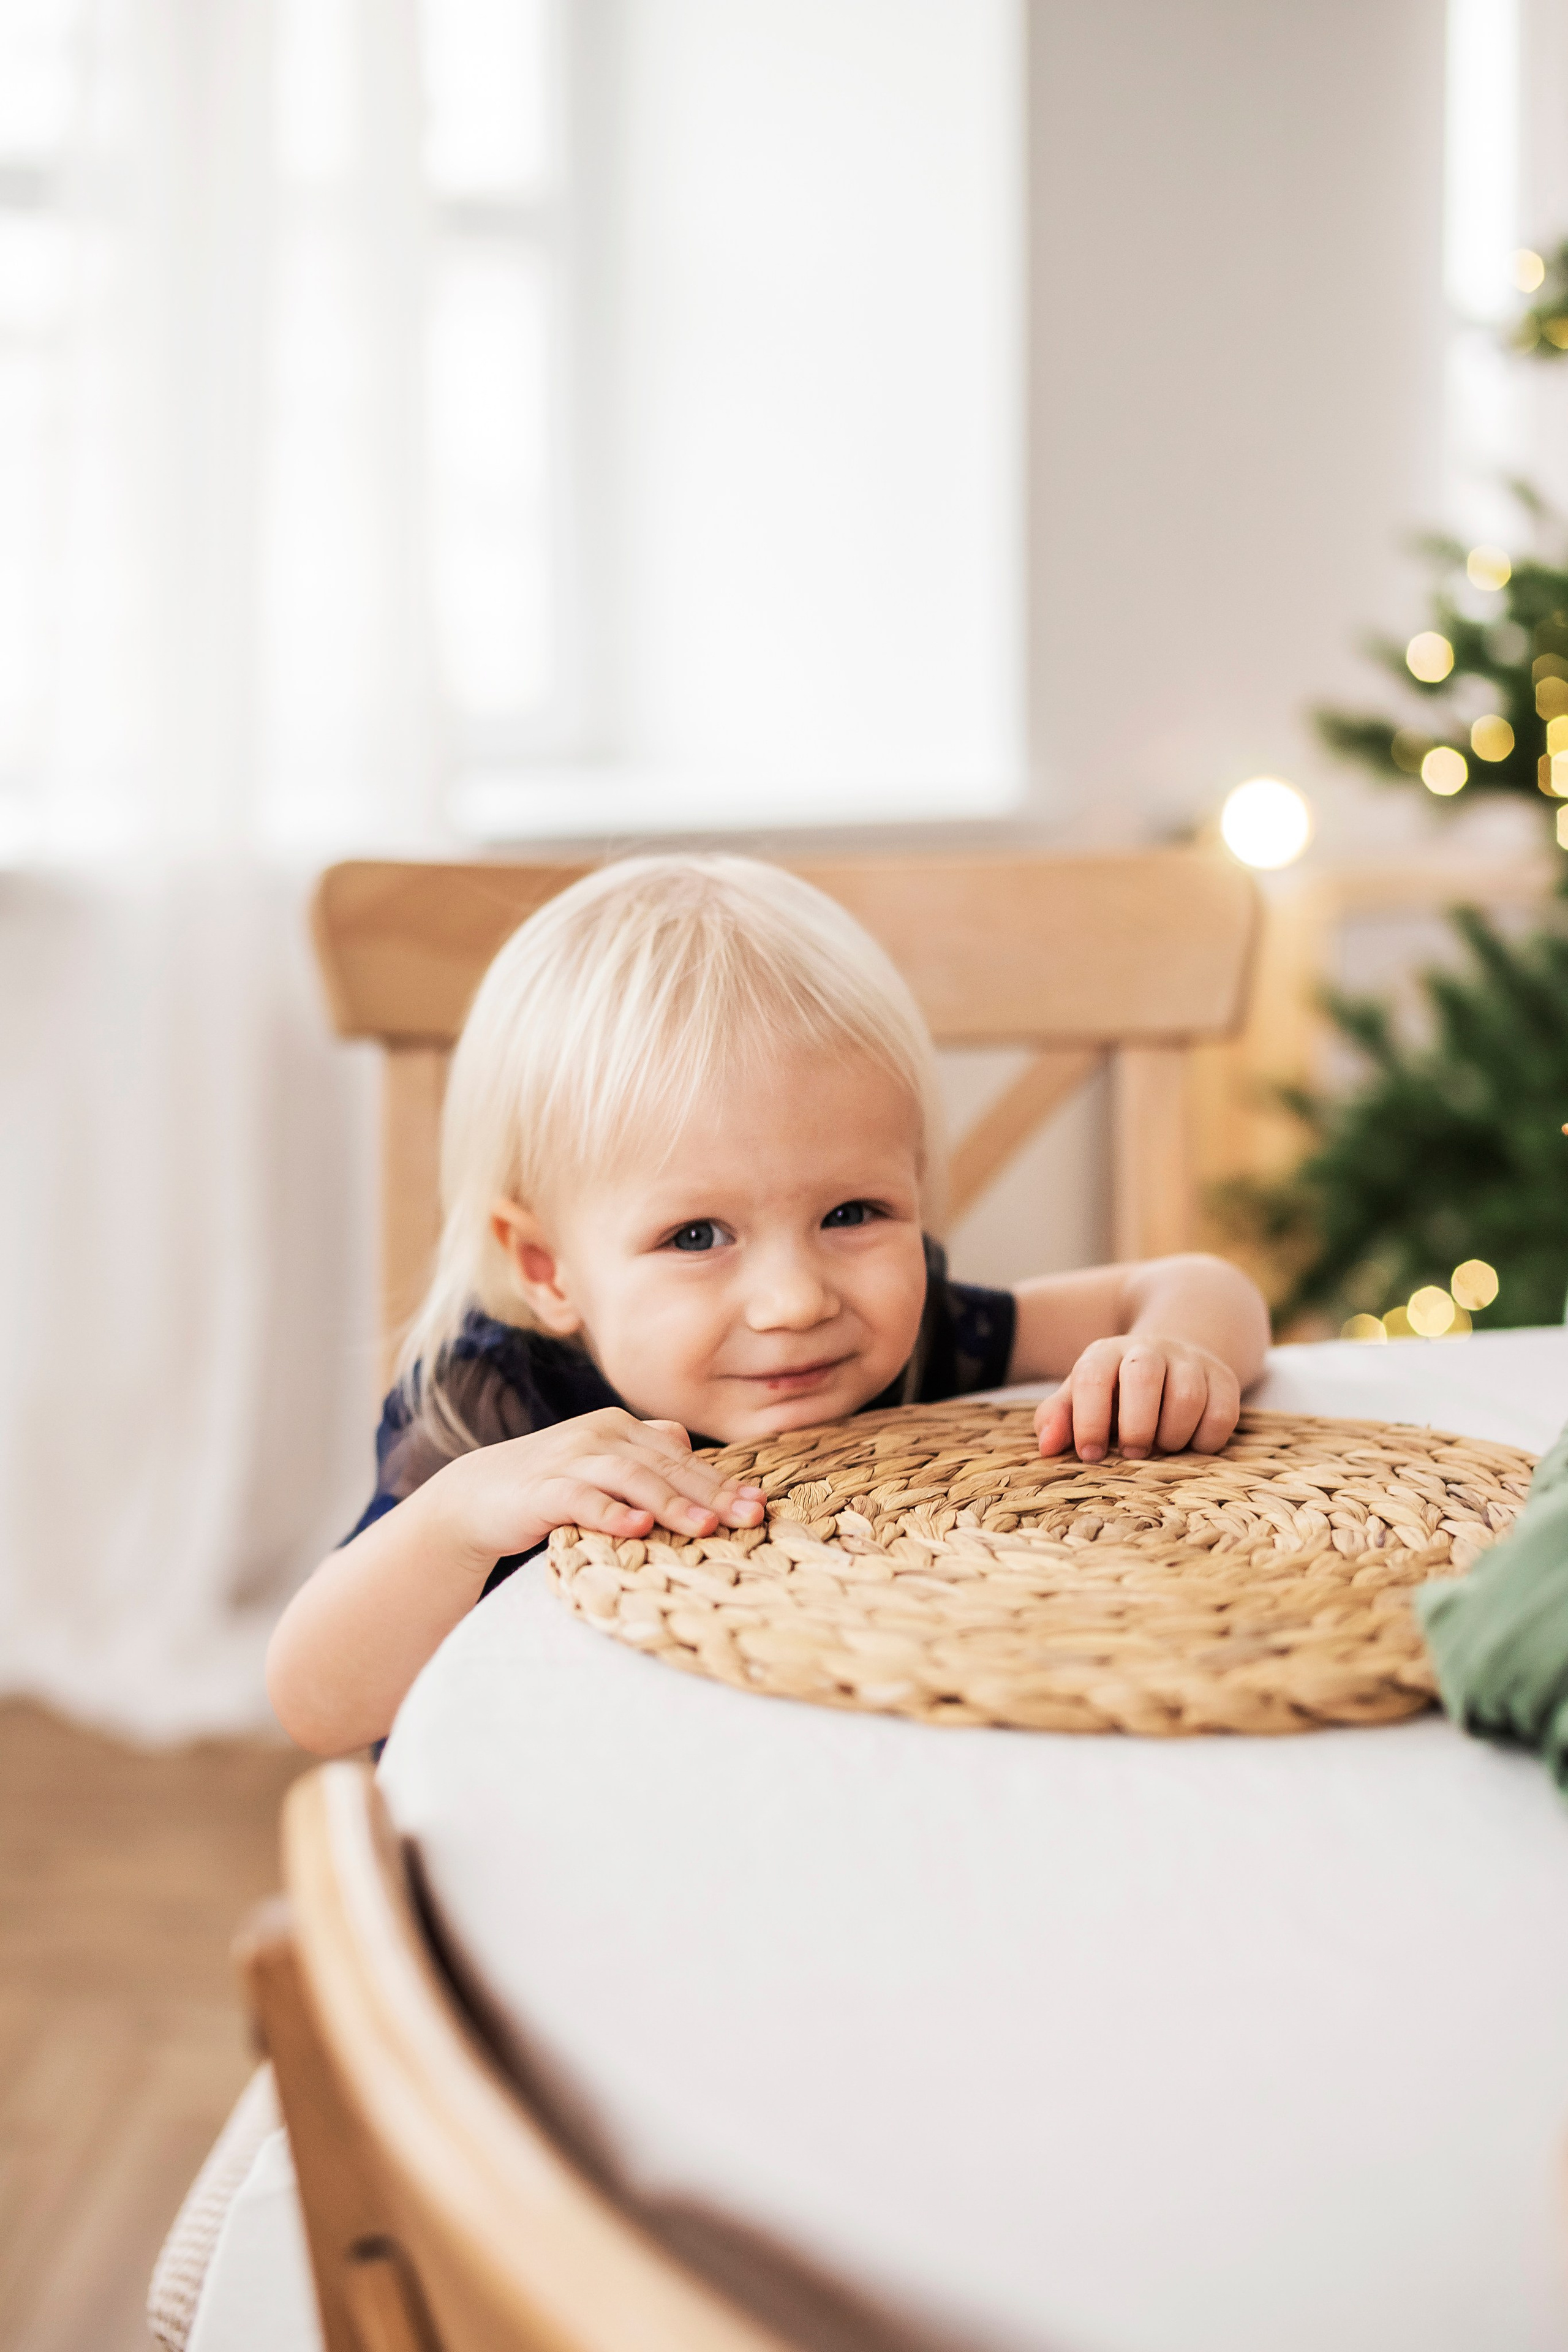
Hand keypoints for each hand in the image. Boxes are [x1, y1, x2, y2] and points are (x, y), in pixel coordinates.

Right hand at [429, 1408, 765, 1571]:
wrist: (477, 1496)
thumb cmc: (551, 1484)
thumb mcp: (601, 1462)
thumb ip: (642, 1451)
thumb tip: (685, 1443)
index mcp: (620, 1429)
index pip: (681, 1457)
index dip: (722, 1480)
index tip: (759, 1505)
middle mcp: (599, 1436)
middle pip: (665, 1465)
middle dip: (711, 1493)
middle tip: (750, 1517)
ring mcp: (570, 1460)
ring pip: (630, 1478)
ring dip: (670, 1502)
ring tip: (706, 1526)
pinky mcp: (542, 1489)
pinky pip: (581, 1498)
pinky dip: (609, 1512)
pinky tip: (636, 1527)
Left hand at [1033, 1336, 1240, 1462]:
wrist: (1170, 1356)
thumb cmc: (1116, 1392)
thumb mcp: (1081, 1397)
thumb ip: (1058, 1417)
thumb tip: (1048, 1447)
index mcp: (1106, 1354)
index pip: (1092, 1377)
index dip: (1089, 1420)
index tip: (1090, 1454)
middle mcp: (1149, 1350)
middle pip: (1142, 1377)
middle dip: (1136, 1425)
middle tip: (1131, 1452)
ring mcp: (1190, 1362)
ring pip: (1187, 1397)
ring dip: (1172, 1436)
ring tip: (1162, 1449)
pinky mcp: (1224, 1379)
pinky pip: (1223, 1414)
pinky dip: (1206, 1440)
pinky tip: (1191, 1445)